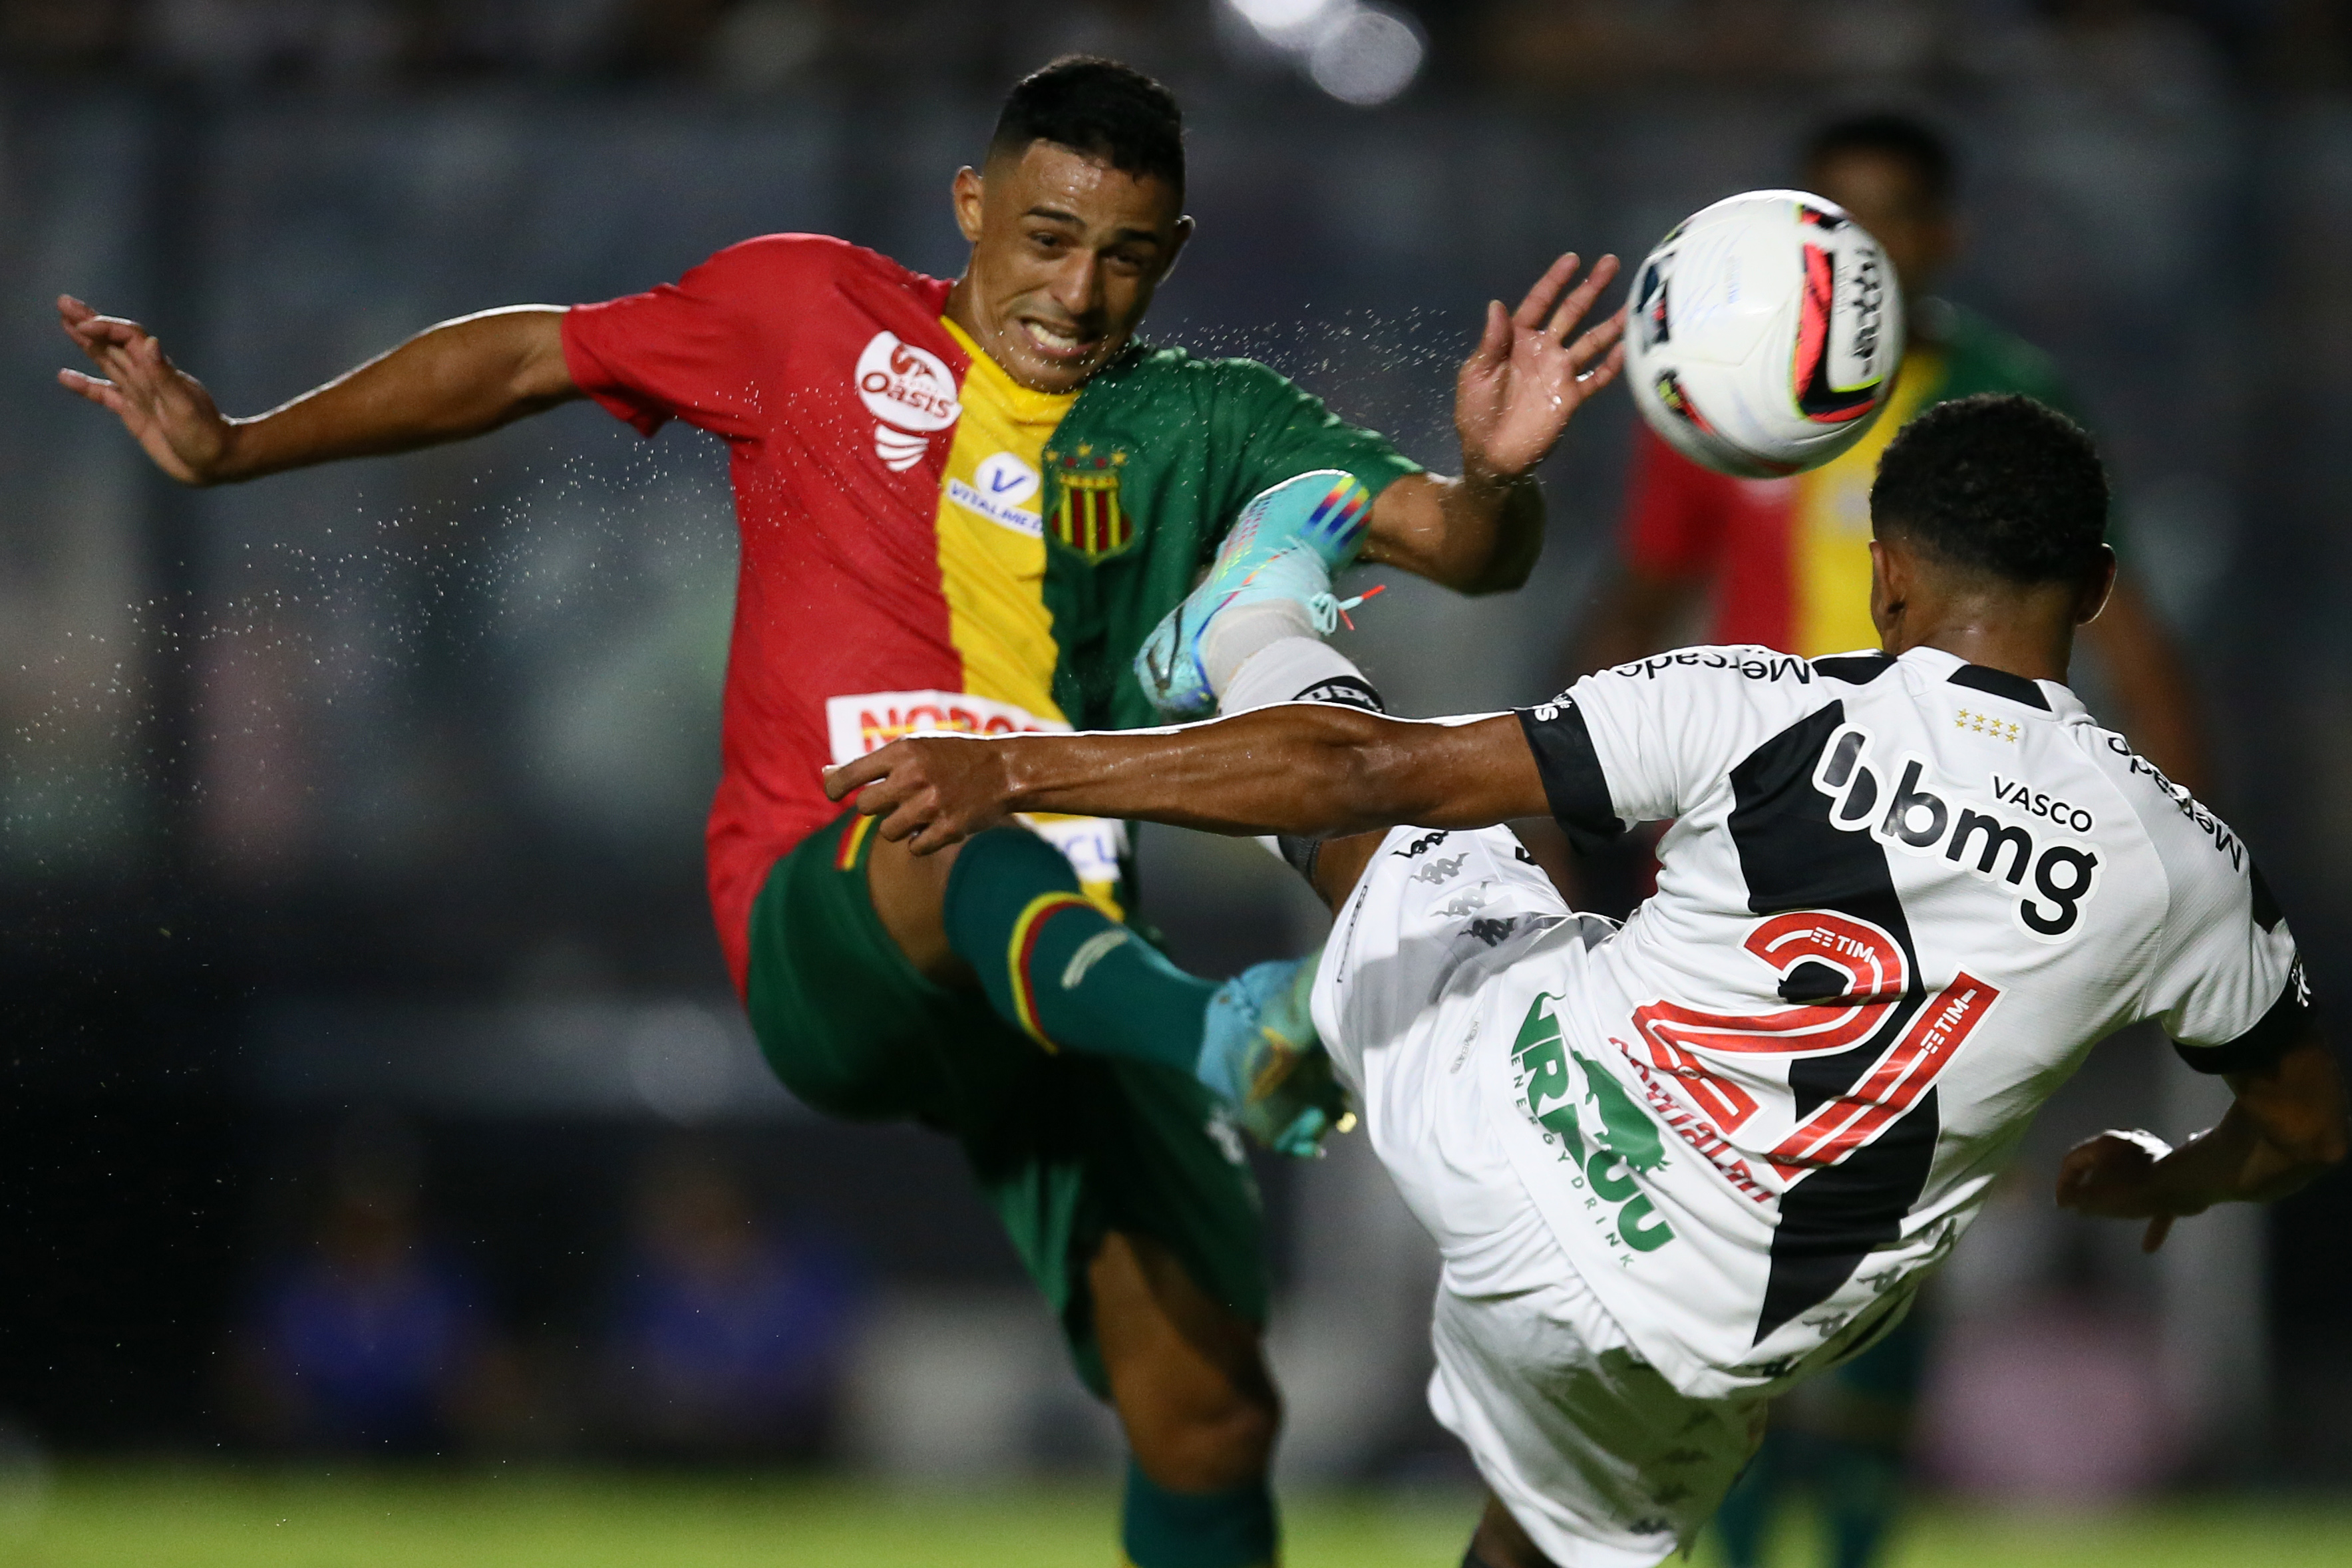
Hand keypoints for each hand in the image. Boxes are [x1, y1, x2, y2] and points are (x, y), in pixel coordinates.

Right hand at [57, 295, 237, 484]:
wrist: (216, 462)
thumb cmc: (205, 434)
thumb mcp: (183, 405)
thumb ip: (164, 375)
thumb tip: (150, 342)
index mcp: (157, 370)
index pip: (128, 337)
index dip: (105, 327)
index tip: (81, 325)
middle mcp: (145, 376)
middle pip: (112, 341)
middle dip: (88, 322)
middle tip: (63, 302)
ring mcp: (138, 393)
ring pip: (106, 361)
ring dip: (86, 343)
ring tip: (65, 324)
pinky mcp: (132, 413)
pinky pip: (104, 394)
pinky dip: (85, 386)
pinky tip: (65, 376)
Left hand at [823, 735, 1018, 853]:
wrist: (1004, 770)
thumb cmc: (951, 757)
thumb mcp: (913, 748)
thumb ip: (870, 764)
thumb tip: (825, 776)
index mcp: (902, 751)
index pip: (848, 776)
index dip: (835, 789)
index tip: (836, 793)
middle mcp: (913, 776)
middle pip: (865, 807)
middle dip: (879, 806)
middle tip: (900, 798)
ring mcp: (931, 805)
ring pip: (887, 831)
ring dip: (900, 826)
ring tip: (922, 811)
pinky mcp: (948, 829)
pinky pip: (914, 847)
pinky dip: (922, 840)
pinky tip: (938, 824)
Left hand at [1454, 252, 1627, 482]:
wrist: (1490, 455)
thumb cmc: (1477, 413)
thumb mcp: (1477, 374)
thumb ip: (1491, 342)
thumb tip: (1496, 305)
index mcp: (1517, 340)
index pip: (1539, 303)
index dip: (1554, 281)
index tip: (1573, 259)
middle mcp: (1543, 349)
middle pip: (1571, 313)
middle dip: (1590, 289)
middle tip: (1611, 263)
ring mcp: (1559, 372)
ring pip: (1590, 341)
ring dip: (1610, 324)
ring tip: (1632, 305)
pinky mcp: (1571, 396)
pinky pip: (1595, 377)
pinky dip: (1611, 365)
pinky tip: (1625, 349)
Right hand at [2055, 1129, 2198, 1252]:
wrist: (2187, 1182)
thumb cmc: (2136, 1187)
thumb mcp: (2097, 1197)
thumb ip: (2078, 1199)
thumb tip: (2069, 1202)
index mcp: (2104, 1144)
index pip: (2073, 1160)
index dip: (2063, 1184)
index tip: (2063, 1206)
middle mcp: (2126, 1142)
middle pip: (2100, 1165)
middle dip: (2091, 1188)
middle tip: (2084, 1207)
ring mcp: (2151, 1155)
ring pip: (2127, 1179)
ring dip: (2119, 1200)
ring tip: (2114, 1217)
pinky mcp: (2172, 1172)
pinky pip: (2155, 1195)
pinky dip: (2148, 1216)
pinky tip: (2148, 1247)